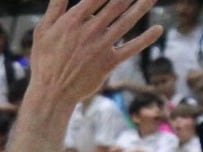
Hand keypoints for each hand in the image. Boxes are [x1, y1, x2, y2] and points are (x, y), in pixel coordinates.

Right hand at [24, 0, 161, 109]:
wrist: (52, 93)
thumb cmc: (44, 60)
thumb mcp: (43, 30)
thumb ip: (55, 6)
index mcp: (74, 20)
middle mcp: (90, 30)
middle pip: (116, 4)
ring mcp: (102, 46)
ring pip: (127, 22)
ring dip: (142, 7)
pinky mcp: (109, 63)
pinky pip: (131, 49)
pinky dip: (146, 39)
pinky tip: (159, 29)